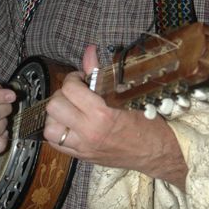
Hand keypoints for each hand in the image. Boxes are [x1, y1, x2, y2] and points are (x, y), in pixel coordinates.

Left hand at [44, 46, 187, 188]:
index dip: (73, 79)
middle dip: (62, 95)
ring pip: (49, 128)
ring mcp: (83, 147)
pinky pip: (55, 144)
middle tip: (75, 94)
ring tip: (71, 110)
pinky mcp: (81, 157)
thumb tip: (89, 51)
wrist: (159, 153)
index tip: (82, 79)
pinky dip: (58, 131)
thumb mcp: (127, 95)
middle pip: (54, 107)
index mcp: (102, 116)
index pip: (70, 89)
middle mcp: (89, 133)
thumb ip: (99, 74)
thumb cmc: (149, 124)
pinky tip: (70, 124)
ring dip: (57, 116)